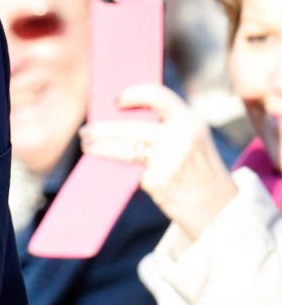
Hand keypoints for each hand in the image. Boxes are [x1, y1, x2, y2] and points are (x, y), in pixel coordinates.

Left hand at [80, 83, 237, 239]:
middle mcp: (181, 137)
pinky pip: (133, 172)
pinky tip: (114, 173)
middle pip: (129, 127)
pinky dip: (122, 172)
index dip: (133, 94)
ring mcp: (169, 160)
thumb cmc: (199, 171)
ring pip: (124, 149)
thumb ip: (168, 126)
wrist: (218, 210)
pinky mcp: (158, 182)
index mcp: (191, 122)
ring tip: (87, 147)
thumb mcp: (194, 140)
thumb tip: (122, 117)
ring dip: (100, 148)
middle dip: (102, 129)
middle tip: (85, 131)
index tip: (116, 100)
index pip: (157, 95)